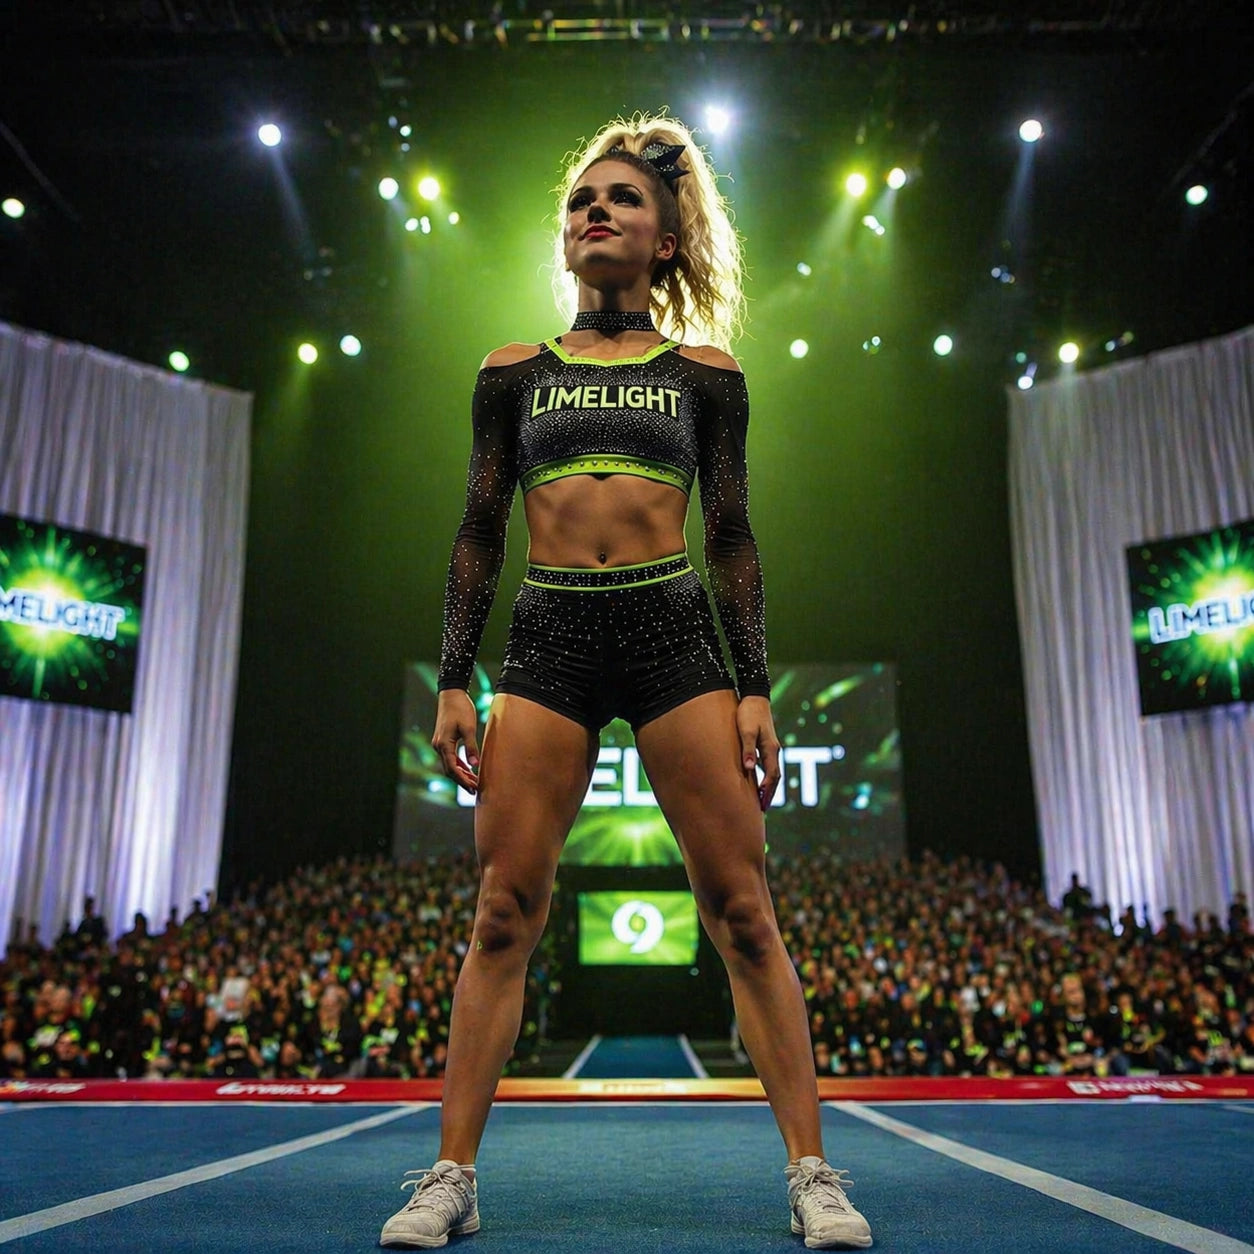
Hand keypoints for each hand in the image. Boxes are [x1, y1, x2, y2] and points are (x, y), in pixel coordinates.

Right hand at [432, 689, 480, 793]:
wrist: (451, 694)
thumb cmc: (461, 709)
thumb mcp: (469, 728)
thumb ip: (471, 747)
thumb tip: (475, 764)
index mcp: (444, 745)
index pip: (453, 769)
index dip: (463, 780)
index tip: (473, 788)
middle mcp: (438, 746)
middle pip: (450, 770)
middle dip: (462, 781)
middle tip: (475, 790)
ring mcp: (440, 744)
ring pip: (450, 764)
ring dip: (461, 774)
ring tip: (474, 782)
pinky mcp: (443, 740)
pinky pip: (451, 757)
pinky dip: (459, 765)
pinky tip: (469, 769)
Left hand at [736, 694, 780, 811]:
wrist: (755, 696)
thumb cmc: (748, 713)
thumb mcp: (745, 731)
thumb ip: (748, 749)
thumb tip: (749, 768)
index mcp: (771, 748)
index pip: (772, 775)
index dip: (767, 790)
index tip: (761, 804)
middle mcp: (774, 749)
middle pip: (776, 776)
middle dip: (770, 793)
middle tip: (763, 809)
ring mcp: (771, 747)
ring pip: (773, 771)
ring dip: (769, 786)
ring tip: (761, 800)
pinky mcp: (766, 744)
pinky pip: (768, 765)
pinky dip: (765, 777)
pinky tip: (757, 781)